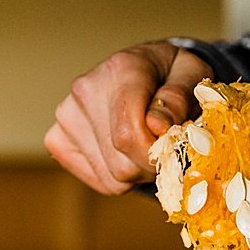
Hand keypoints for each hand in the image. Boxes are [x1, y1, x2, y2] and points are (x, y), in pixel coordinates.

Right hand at [45, 41, 213, 194]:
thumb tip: (157, 126)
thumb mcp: (192, 75)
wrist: (147, 71)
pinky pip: (100, 181)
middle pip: (122, 163)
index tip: (174, 146)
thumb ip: (179, 99)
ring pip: (112, 176)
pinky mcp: (57, 139)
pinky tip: (125, 151)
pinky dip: (120, 177)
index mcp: (121, 69)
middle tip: (164, 144)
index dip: (157, 153)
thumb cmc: (173, 74)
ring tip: (144, 144)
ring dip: (138, 171)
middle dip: (151, 165)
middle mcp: (85, 91)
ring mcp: (66, 116)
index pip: (129, 134)